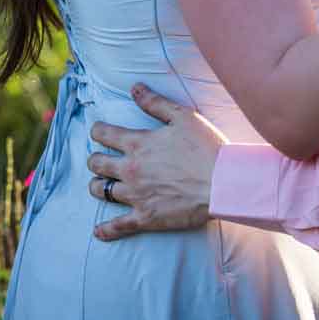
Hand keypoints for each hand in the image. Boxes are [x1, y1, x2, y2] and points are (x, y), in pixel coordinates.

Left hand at [85, 84, 227, 239]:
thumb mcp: (182, 117)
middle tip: (99, 160)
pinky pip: (119, 226)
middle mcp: (131, 169)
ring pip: (101, 191)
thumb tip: (134, 88)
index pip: (103, 134)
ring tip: (100, 185)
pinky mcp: (146, 217)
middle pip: (97, 164)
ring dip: (97, 186)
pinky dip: (106, 230)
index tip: (99, 132)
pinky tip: (98, 231)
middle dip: (94, 160)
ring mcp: (136, 195)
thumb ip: (155, 103)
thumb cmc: (206, 148)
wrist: (223, 183)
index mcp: (138, 143)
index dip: (98, 131)